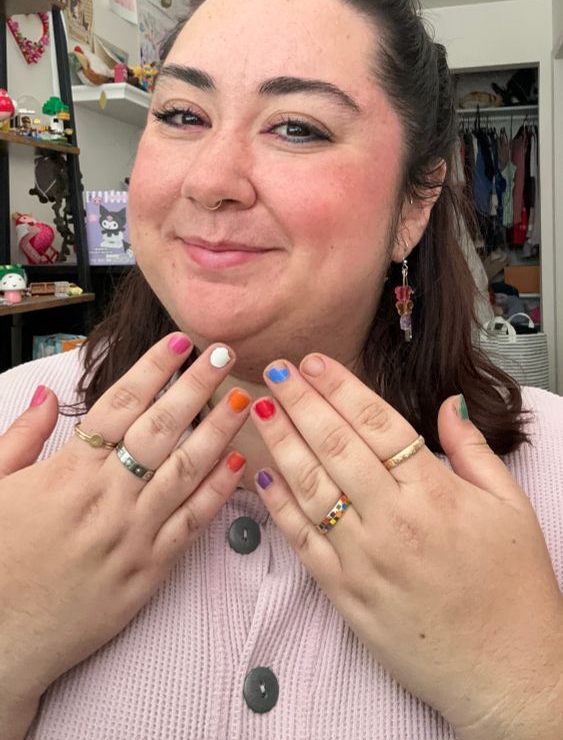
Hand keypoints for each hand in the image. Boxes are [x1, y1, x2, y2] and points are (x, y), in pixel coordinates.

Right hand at [0, 334, 248, 729]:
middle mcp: (106, 496)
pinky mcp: (149, 572)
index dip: (154, 368)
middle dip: (197, 386)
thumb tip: (44, 395)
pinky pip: (192, 523)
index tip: (181, 341)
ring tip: (241, 399)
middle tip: (224, 354)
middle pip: (162, 428)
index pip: (121, 404)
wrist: (1, 641)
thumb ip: (21, 437)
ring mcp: (132, 534)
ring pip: (186, 470)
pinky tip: (237, 463)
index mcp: (68, 470)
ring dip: (218, 430)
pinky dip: (218, 491)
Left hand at [251, 354, 562, 739]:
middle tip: (274, 369)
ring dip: (280, 444)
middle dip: (299, 402)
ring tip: (258, 409)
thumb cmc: (513, 591)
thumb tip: (450, 404)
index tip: (313, 362)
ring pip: (309, 488)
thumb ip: (472, 450)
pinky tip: (262, 477)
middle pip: (335, 446)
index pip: (376, 423)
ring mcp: (363, 560)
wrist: (506, 673)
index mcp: (434, 493)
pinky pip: (302, 542)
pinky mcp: (345, 595)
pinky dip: (278, 508)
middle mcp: (392, 521)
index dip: (340, 387)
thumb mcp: (510, 507)